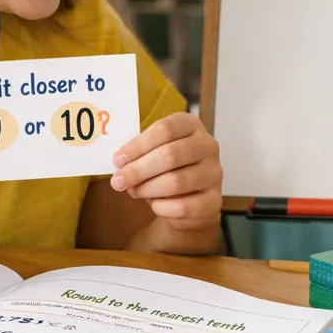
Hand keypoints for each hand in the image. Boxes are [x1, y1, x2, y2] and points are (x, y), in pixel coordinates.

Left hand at [109, 113, 222, 233]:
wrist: (191, 197)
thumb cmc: (167, 168)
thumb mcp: (154, 152)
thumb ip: (139, 154)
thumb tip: (120, 164)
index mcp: (192, 125)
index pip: (166, 130)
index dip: (138, 146)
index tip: (117, 160)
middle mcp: (208, 146)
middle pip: (171, 154)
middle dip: (139, 170)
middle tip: (118, 181)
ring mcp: (215, 173)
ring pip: (177, 181)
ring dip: (148, 189)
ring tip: (134, 192)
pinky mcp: (214, 200)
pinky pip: (184, 206)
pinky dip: (162, 207)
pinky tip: (154, 205)